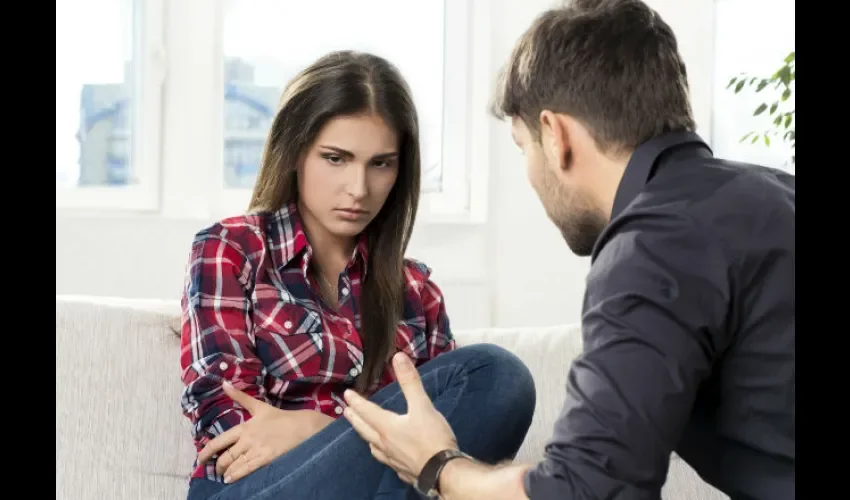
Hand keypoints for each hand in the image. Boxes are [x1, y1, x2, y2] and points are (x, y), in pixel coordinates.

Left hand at [197, 381, 333, 482]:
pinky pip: (246, 469)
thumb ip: (240, 397)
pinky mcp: (266, 459)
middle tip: (217, 470)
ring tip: (224, 476)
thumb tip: (224, 383)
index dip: (207, 452)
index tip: (200, 459)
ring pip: (234, 464)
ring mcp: (256, 450)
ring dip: (227, 472)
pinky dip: (236, 475)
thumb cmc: (280, 417)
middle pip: (225, 457)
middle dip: (218, 466)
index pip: (219, 441)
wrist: (302, 426)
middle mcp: (247, 439)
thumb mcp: (259, 406)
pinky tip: (231, 480)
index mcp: (244, 427)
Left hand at [343, 353, 457, 484]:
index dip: (356, 401)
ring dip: (366, 437)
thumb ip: (410, 382)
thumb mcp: (422, 406)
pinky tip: (388, 455)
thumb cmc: (432, 438)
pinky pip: (387, 460)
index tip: (346, 394)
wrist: (443, 473)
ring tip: (365, 433)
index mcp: (387, 427)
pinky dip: (382, 453)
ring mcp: (392, 459)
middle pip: (364, 430)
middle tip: (346, 412)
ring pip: (374, 447)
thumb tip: (398, 357)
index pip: (367, 411)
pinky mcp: (402, 470)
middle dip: (355, 419)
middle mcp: (385, 444)